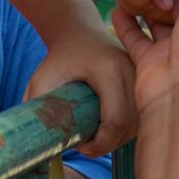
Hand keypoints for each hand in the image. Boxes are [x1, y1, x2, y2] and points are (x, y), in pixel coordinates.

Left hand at [24, 21, 135, 156]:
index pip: (116, 119)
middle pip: (129, 125)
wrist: (79, 31)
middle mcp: (131, 71)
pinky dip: (126, 128)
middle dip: (108, 144)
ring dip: (118, 138)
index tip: (81, 147)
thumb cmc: (60, 57)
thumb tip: (36, 141)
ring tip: (96, 138)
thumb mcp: (43, 78)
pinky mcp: (143, 81)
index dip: (100, 143)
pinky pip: (140, 115)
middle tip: (87, 146)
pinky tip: (107, 127)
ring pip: (138, 122)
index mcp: (109, 70)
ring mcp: (140, 75)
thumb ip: (38, 106)